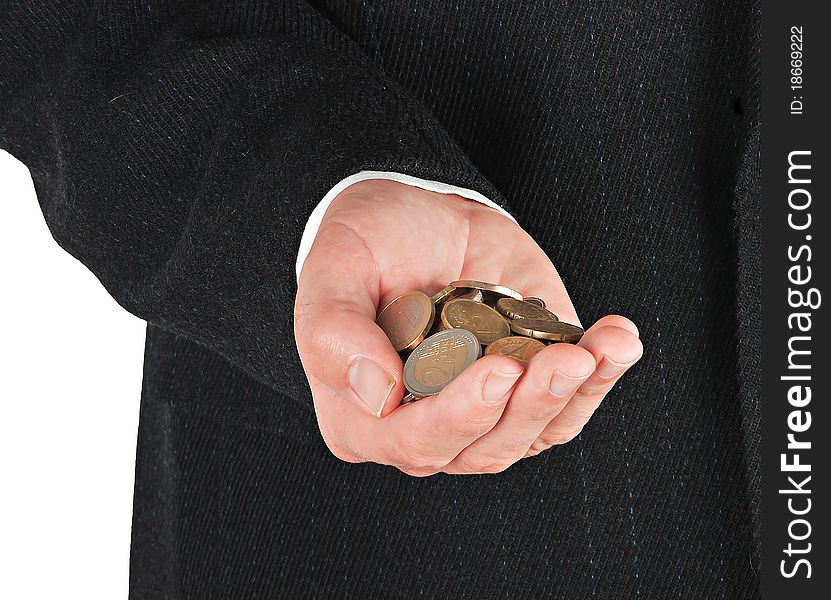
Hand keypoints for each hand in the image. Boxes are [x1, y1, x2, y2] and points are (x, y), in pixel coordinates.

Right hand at [294, 179, 641, 475]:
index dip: (460, 416)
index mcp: (365, 418)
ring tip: (602, 347)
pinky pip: (568, 403)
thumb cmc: (364, 245)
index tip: (497, 370)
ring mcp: (483, 411)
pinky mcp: (528, 386)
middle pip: (483, 448)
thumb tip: (378, 396)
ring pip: (533, 433)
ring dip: (573, 395)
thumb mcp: (331, 273)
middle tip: (563, 359)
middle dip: (530, 407)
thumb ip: (336, 334)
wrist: (416, 214)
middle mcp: (426, 427)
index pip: (414, 442)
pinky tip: (617, 342)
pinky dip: (599, 376)